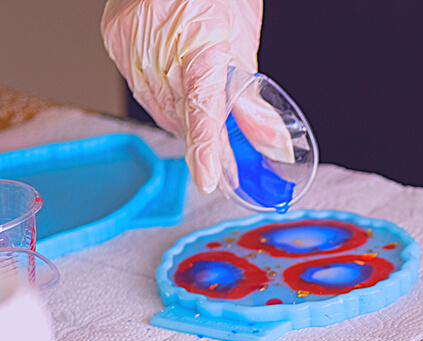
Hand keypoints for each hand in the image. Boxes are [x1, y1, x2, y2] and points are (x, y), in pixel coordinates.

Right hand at [101, 0, 262, 193]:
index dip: (206, 151)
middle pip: (179, 116)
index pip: (202, 114)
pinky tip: (175, 88)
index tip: (209, 179)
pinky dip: (160, 93)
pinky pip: (138, 84)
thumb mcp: (244, 42)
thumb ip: (252, 99)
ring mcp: (132, 47)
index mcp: (200, 52)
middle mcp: (160, 52)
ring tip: (201, 116)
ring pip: (157, 104)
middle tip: (223, 160)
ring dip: (180, 118)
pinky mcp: (115, 41)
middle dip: (201, 141)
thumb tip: (269, 142)